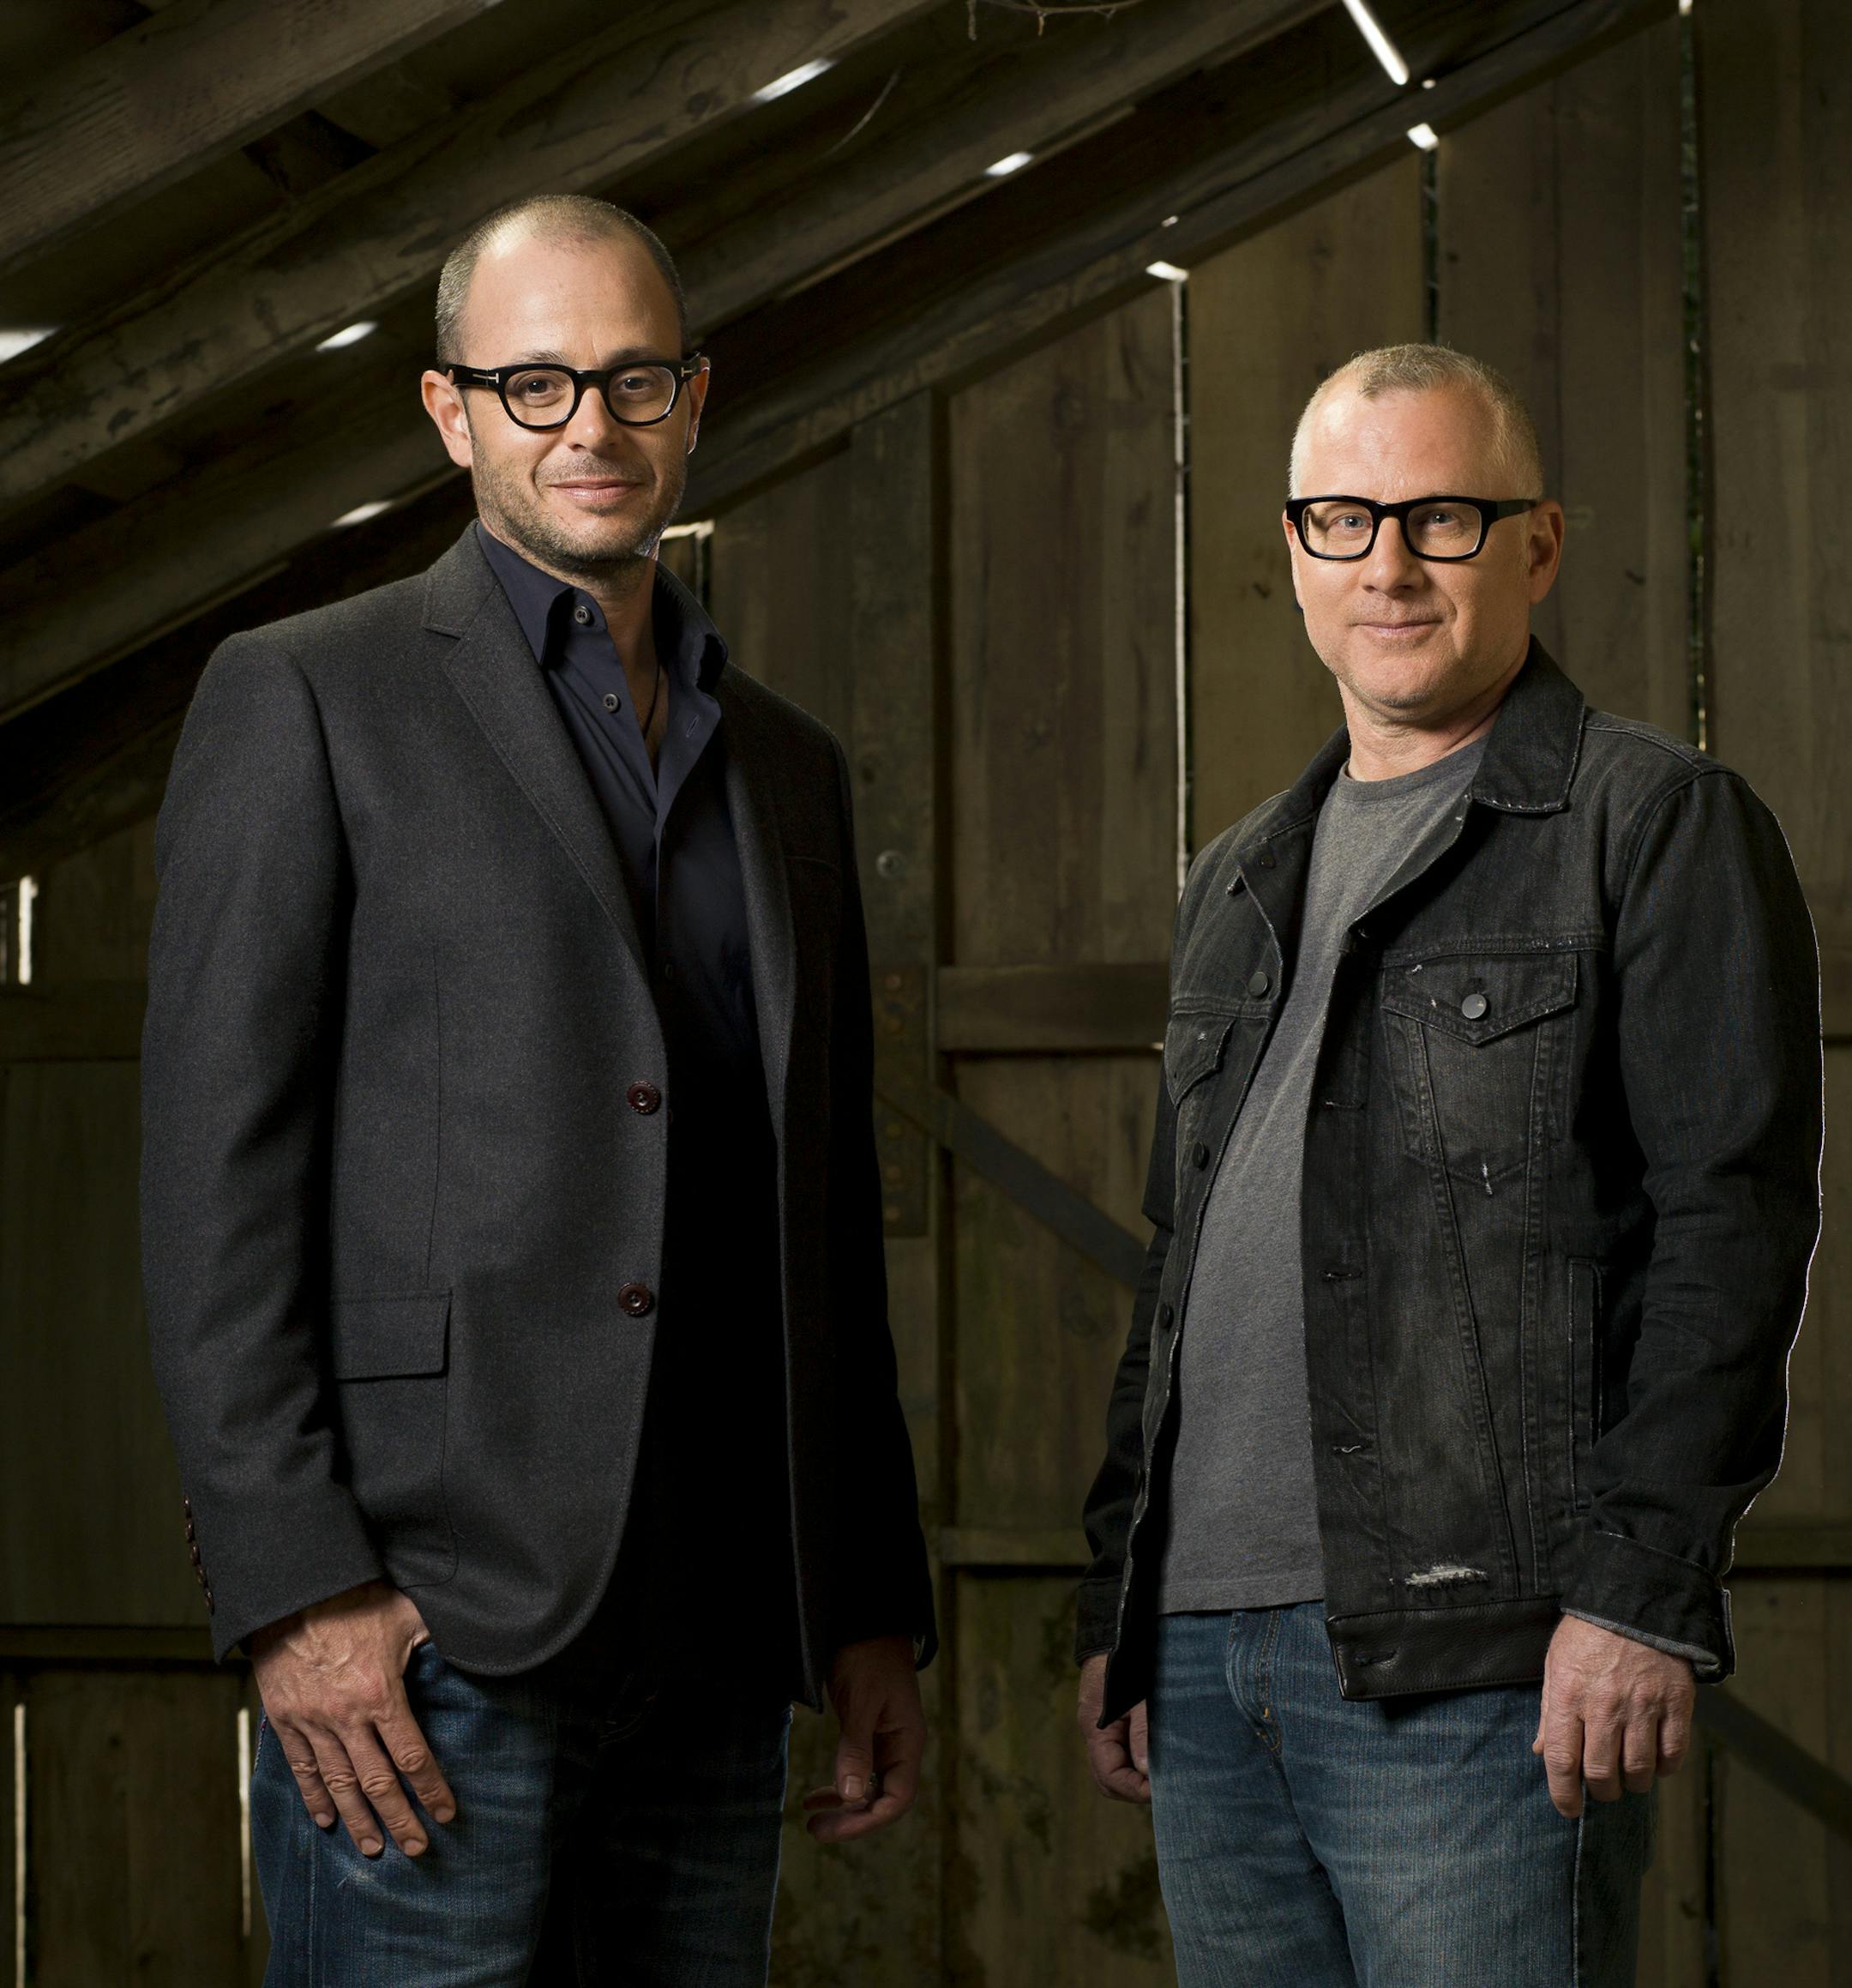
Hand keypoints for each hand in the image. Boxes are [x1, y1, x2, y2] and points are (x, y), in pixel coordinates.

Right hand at [250, 1580, 455, 1858]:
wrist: (291, 1591)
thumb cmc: (355, 1598)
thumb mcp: (406, 1613)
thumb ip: (435, 1638)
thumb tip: (471, 1642)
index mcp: (380, 1694)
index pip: (412, 1755)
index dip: (431, 1788)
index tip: (446, 1813)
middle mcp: (346, 1717)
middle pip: (377, 1782)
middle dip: (399, 1818)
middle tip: (416, 1849)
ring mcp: (313, 1721)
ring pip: (338, 1783)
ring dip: (357, 1819)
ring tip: (373, 1848)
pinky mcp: (286, 1719)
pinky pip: (302, 1767)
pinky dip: (315, 1796)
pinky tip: (327, 1820)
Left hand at [801, 1634, 925, 1843]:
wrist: (866, 1622)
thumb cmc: (868, 1657)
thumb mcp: (861, 1702)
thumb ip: (856, 1748)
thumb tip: (851, 1796)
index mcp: (907, 1742)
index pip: (897, 1799)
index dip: (867, 1821)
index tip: (833, 1829)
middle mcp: (900, 1747)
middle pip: (882, 1800)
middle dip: (851, 1820)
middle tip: (815, 1831)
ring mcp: (884, 1741)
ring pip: (868, 1788)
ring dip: (843, 1806)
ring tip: (812, 1820)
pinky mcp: (868, 1733)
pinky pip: (858, 1771)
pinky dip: (838, 1786)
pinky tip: (815, 1796)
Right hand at [1078, 1652, 1148, 1803]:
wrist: (1116, 1630)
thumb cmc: (1127, 1661)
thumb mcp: (1139, 1697)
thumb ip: (1140, 1732)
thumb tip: (1146, 1771)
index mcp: (1095, 1729)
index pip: (1109, 1776)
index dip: (1134, 1789)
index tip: (1161, 1789)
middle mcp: (1093, 1732)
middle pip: (1107, 1779)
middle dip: (1133, 1789)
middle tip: (1163, 1786)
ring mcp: (1100, 1726)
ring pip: (1112, 1768)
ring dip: (1134, 1776)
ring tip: (1162, 1772)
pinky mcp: (1110, 1719)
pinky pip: (1118, 1752)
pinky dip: (1134, 1761)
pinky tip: (1154, 1755)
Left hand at [1533, 1614, 1694, 1818]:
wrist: (1635, 1599)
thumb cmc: (1588, 1634)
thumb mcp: (1555, 1662)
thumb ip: (1548, 1710)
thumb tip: (1541, 1752)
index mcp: (1568, 1694)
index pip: (1562, 1760)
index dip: (1563, 1794)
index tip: (1568, 1810)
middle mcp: (1604, 1705)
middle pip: (1602, 1774)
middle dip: (1601, 1792)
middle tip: (1602, 1789)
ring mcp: (1643, 1706)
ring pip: (1638, 1771)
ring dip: (1632, 1784)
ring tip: (1628, 1776)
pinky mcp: (1676, 1705)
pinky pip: (1672, 1755)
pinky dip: (1663, 1769)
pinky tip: (1655, 1762)